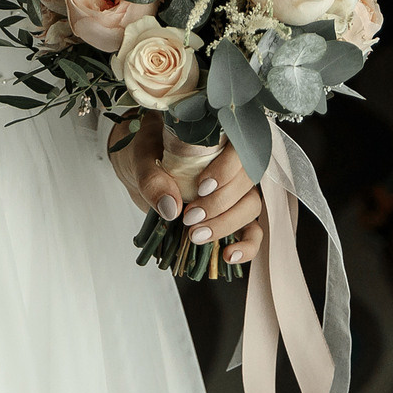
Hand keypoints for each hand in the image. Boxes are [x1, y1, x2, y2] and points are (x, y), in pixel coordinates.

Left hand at [110, 113, 268, 265]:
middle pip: (247, 183)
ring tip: (196, 235)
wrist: (140, 165)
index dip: (228, 170)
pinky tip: (229, 255)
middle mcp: (233, 163)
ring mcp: (234, 190)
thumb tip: (172, 208)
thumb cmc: (146, 151)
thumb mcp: (142, 158)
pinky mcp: (230, 214)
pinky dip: (247, 246)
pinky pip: (252, 231)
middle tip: (189, 218)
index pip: (240, 150)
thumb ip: (153, 179)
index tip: (201, 187)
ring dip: (227, 224)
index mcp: (218, 137)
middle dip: (220, 205)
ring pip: (251, 207)